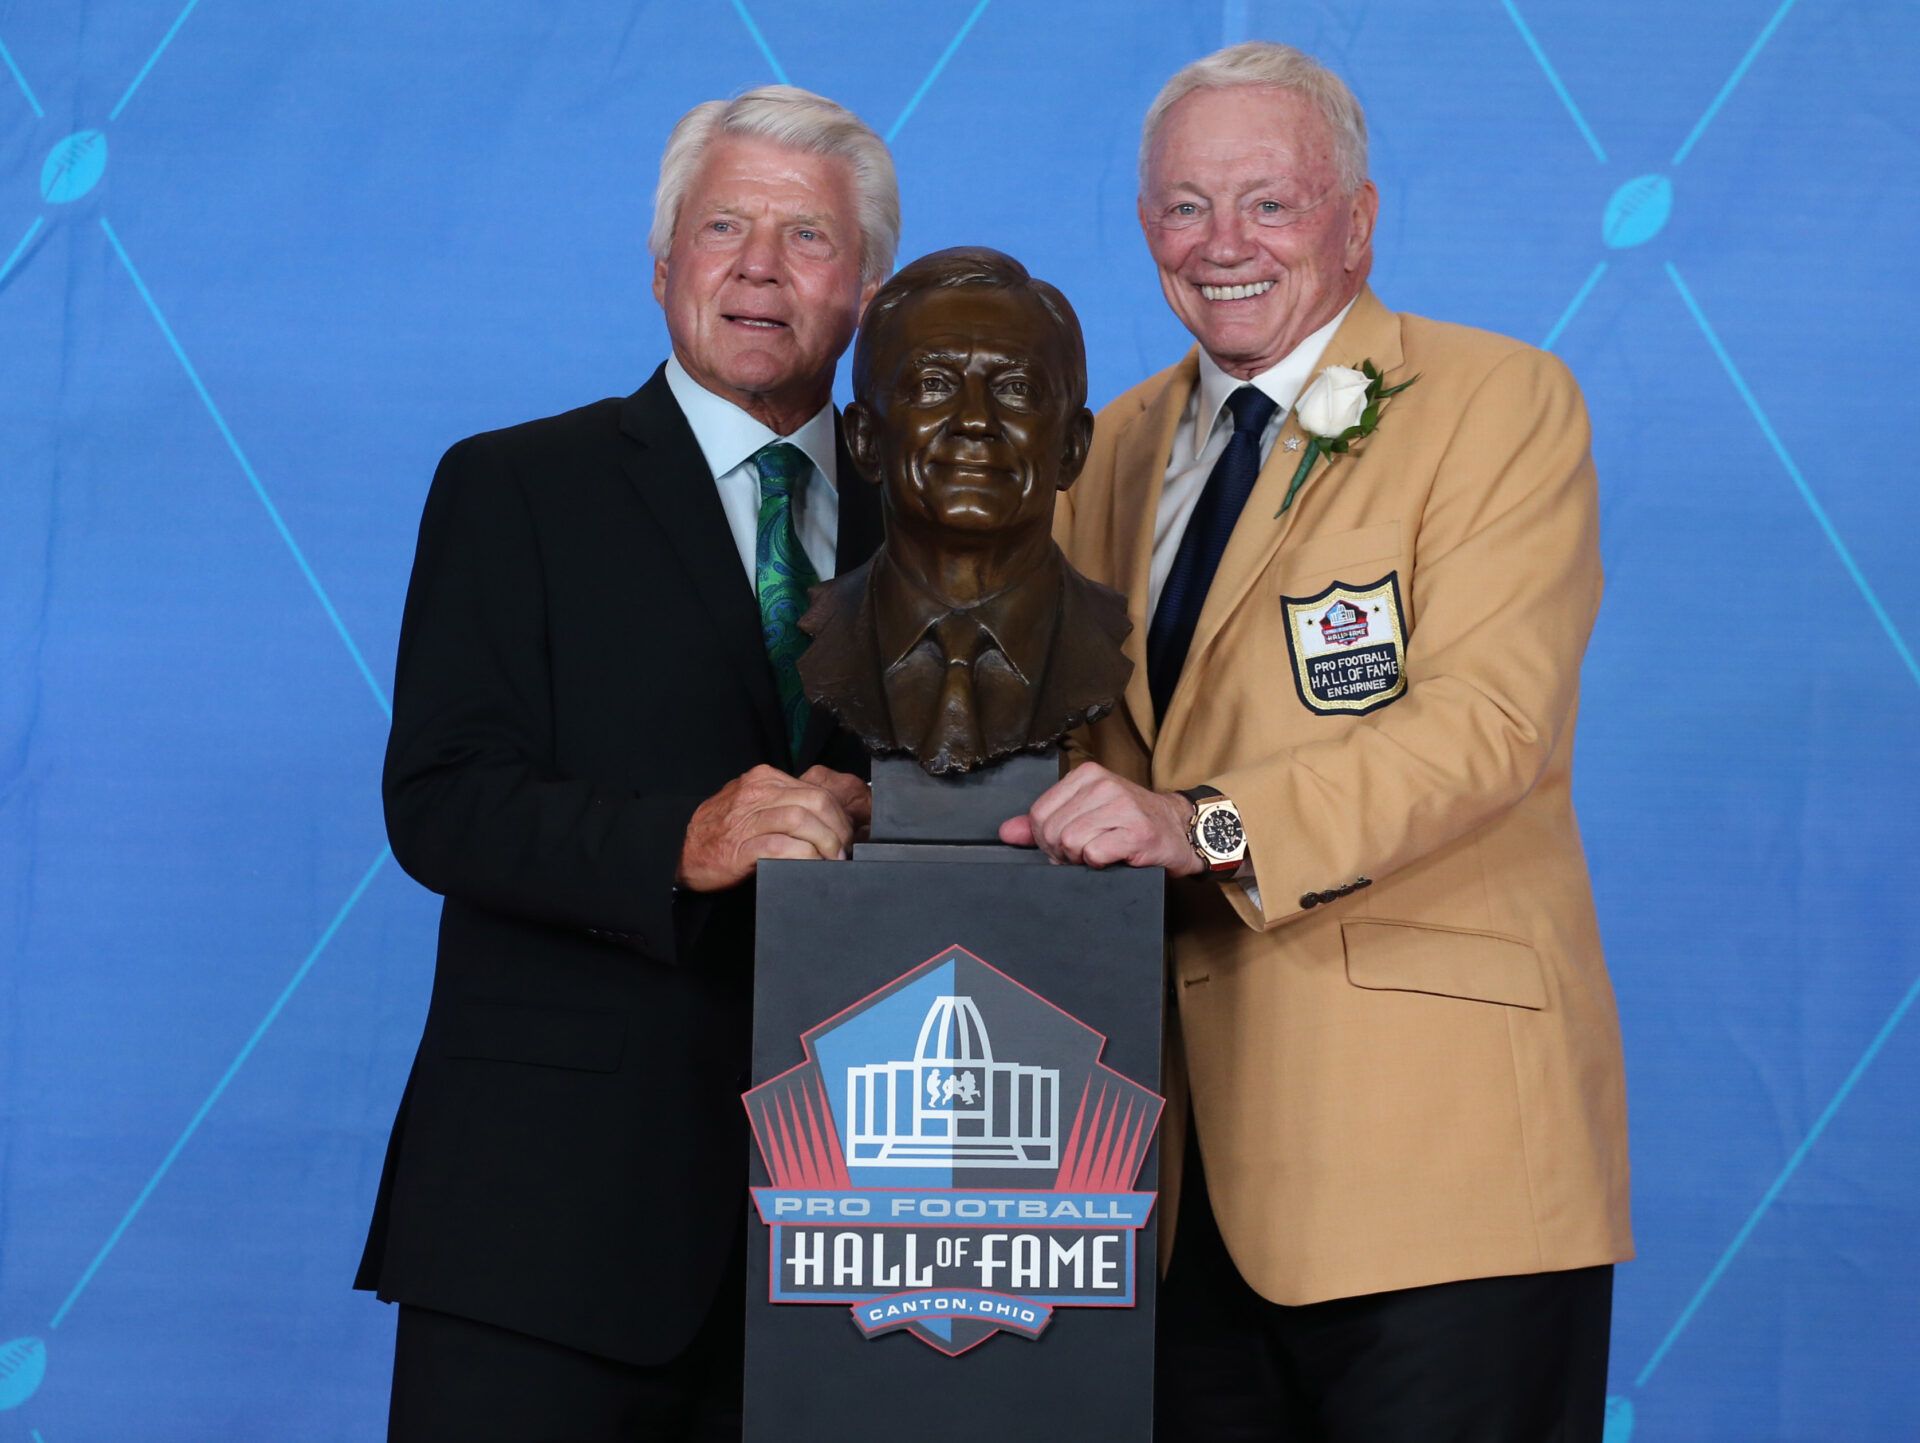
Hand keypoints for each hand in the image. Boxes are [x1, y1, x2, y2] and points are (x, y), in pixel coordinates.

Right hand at [678, 764, 864, 890]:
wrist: (681, 851)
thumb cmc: (721, 833)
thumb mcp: (753, 806)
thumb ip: (784, 805)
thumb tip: (827, 821)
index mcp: (764, 780)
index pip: (817, 790)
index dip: (840, 815)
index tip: (848, 835)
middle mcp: (757, 793)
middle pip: (816, 802)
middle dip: (839, 829)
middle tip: (844, 850)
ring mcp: (748, 818)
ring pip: (803, 820)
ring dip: (826, 843)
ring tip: (832, 859)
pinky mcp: (742, 845)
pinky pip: (783, 846)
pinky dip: (804, 856)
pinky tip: (811, 864)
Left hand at [998, 762, 1202, 875]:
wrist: (1180, 831)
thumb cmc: (1132, 823)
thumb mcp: (1086, 813)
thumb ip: (1045, 821)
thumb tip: (1008, 832)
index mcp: (1086, 775)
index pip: (1039, 813)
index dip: (1045, 839)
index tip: (1065, 844)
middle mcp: (1104, 785)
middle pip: (1052, 831)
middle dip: (1061, 853)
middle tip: (1084, 853)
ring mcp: (1122, 806)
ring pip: (1070, 843)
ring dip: (1081, 860)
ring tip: (1100, 854)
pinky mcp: (1138, 832)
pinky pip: (1094, 854)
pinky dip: (1099, 864)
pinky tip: (1114, 858)